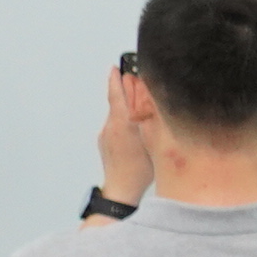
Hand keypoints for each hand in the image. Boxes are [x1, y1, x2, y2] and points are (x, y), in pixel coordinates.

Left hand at [93, 64, 154, 211]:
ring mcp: (106, 135)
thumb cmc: (140, 170)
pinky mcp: (105, 143)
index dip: (117, 79)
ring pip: (117, 115)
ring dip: (127, 108)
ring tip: (142, 108)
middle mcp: (111, 127)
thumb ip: (150, 118)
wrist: (121, 190)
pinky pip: (115, 126)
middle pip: (117, 102)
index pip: (117, 94)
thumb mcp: (151, 140)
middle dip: (124, 90)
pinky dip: (125, 121)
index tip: (118, 66)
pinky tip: (137, 128)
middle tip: (132, 78)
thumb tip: (150, 101)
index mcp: (122, 123)